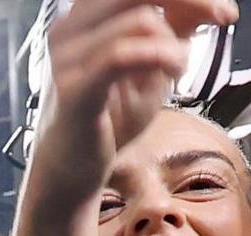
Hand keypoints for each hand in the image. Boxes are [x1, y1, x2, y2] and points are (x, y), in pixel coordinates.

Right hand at [27, 0, 236, 210]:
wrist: (72, 167)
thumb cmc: (109, 116)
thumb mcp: (152, 64)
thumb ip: (175, 28)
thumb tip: (212, 5)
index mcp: (84, 17)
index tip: (221, 11)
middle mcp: (68, 29)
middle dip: (189, 0)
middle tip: (220, 18)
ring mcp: (66, 58)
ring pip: (141, 20)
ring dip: (174, 43)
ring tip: (178, 68)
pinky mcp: (73, 89)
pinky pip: (120, 55)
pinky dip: (158, 56)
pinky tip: (174, 69)